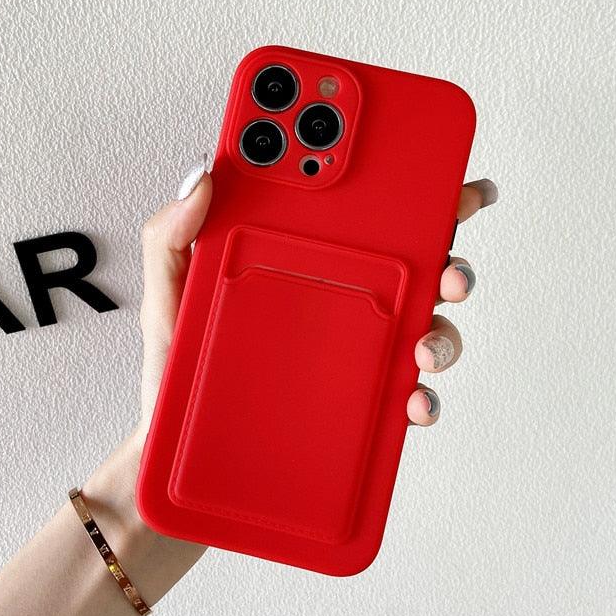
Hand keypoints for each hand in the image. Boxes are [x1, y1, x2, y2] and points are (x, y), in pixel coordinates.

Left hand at [85, 164, 495, 603]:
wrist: (178, 461)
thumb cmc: (173, 375)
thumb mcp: (165, 302)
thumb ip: (172, 240)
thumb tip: (202, 177)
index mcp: (289, 262)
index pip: (345, 208)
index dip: (389, 176)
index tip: (417, 154)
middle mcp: (332, 301)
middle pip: (404, 256)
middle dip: (442, 234)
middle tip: (449, 231)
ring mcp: (350, 353)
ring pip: (422, 321)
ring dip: (442, 322)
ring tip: (424, 337)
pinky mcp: (356, 404)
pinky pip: (403, 393)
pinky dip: (421, 394)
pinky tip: (411, 398)